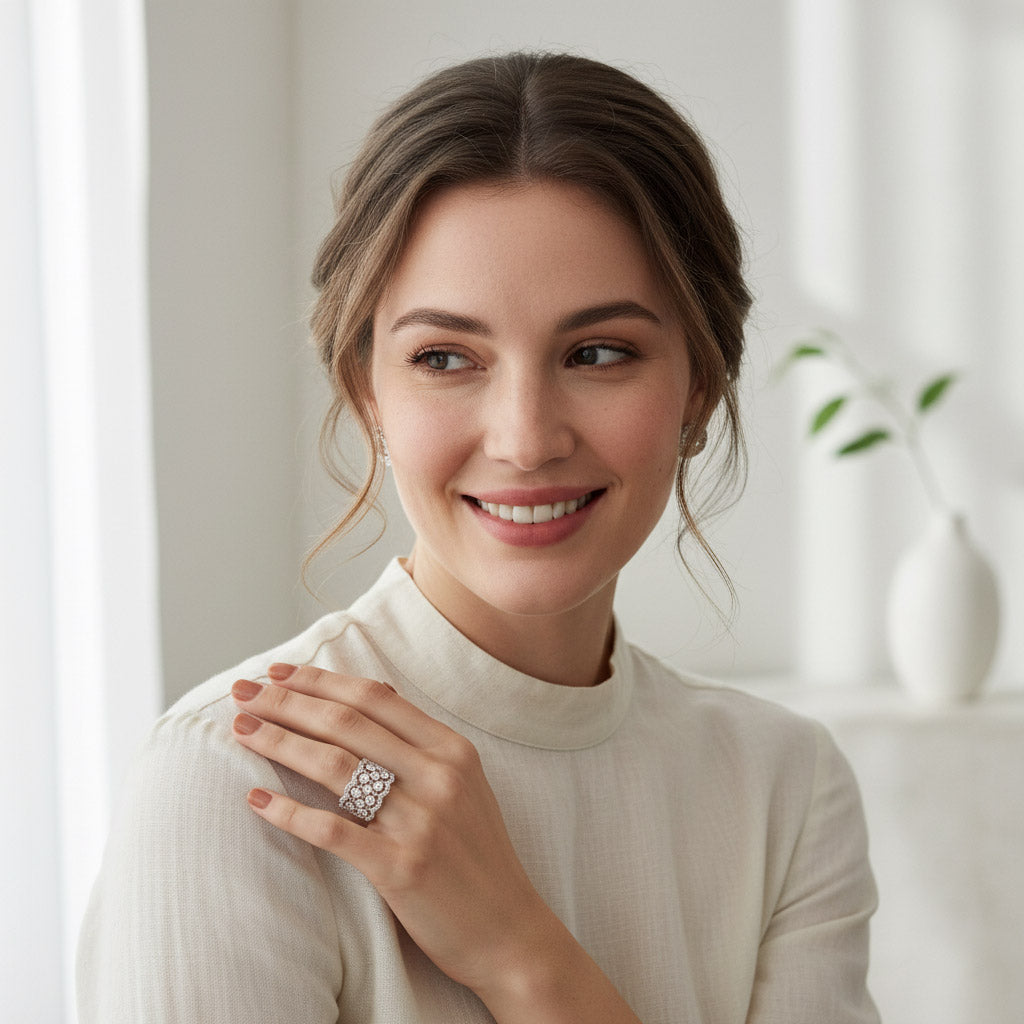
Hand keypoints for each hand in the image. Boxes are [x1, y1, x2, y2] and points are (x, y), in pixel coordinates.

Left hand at [229, 663, 551, 995]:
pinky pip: (332, 830)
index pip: (374, 697)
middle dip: (287, 701)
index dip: (321, 680)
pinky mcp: (401, 867)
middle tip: (243, 691)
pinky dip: (288, 812)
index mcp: (452, 750)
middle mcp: (438, 776)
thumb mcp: (465, 785)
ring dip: (279, 742)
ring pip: (334, 765)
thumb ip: (422, 744)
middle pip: (346, 722)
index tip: (279, 671)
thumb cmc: (478, 856)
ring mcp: (420, 820)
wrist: (510, 931)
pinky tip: (255, 800)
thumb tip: (372, 694)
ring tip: (242, 730)